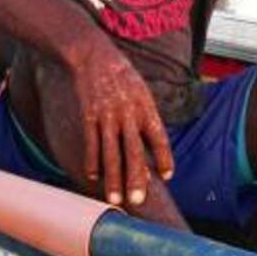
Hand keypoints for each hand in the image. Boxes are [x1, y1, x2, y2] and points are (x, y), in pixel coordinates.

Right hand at [69, 38, 174, 206]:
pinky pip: (91, 144)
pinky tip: (92, 177)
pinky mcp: (88, 116)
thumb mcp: (141, 91)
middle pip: (133, 151)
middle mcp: (127, 113)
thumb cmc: (121, 75)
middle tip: (138, 200)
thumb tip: (149, 145)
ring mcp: (106, 116)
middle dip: (136, 178)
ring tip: (114, 198)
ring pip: (110, 154)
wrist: (93, 55)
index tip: (168, 176)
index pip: (159, 137)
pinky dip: (92, 162)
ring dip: (113, 179)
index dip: (164, 157)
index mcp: (145, 106)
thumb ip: (145, 119)